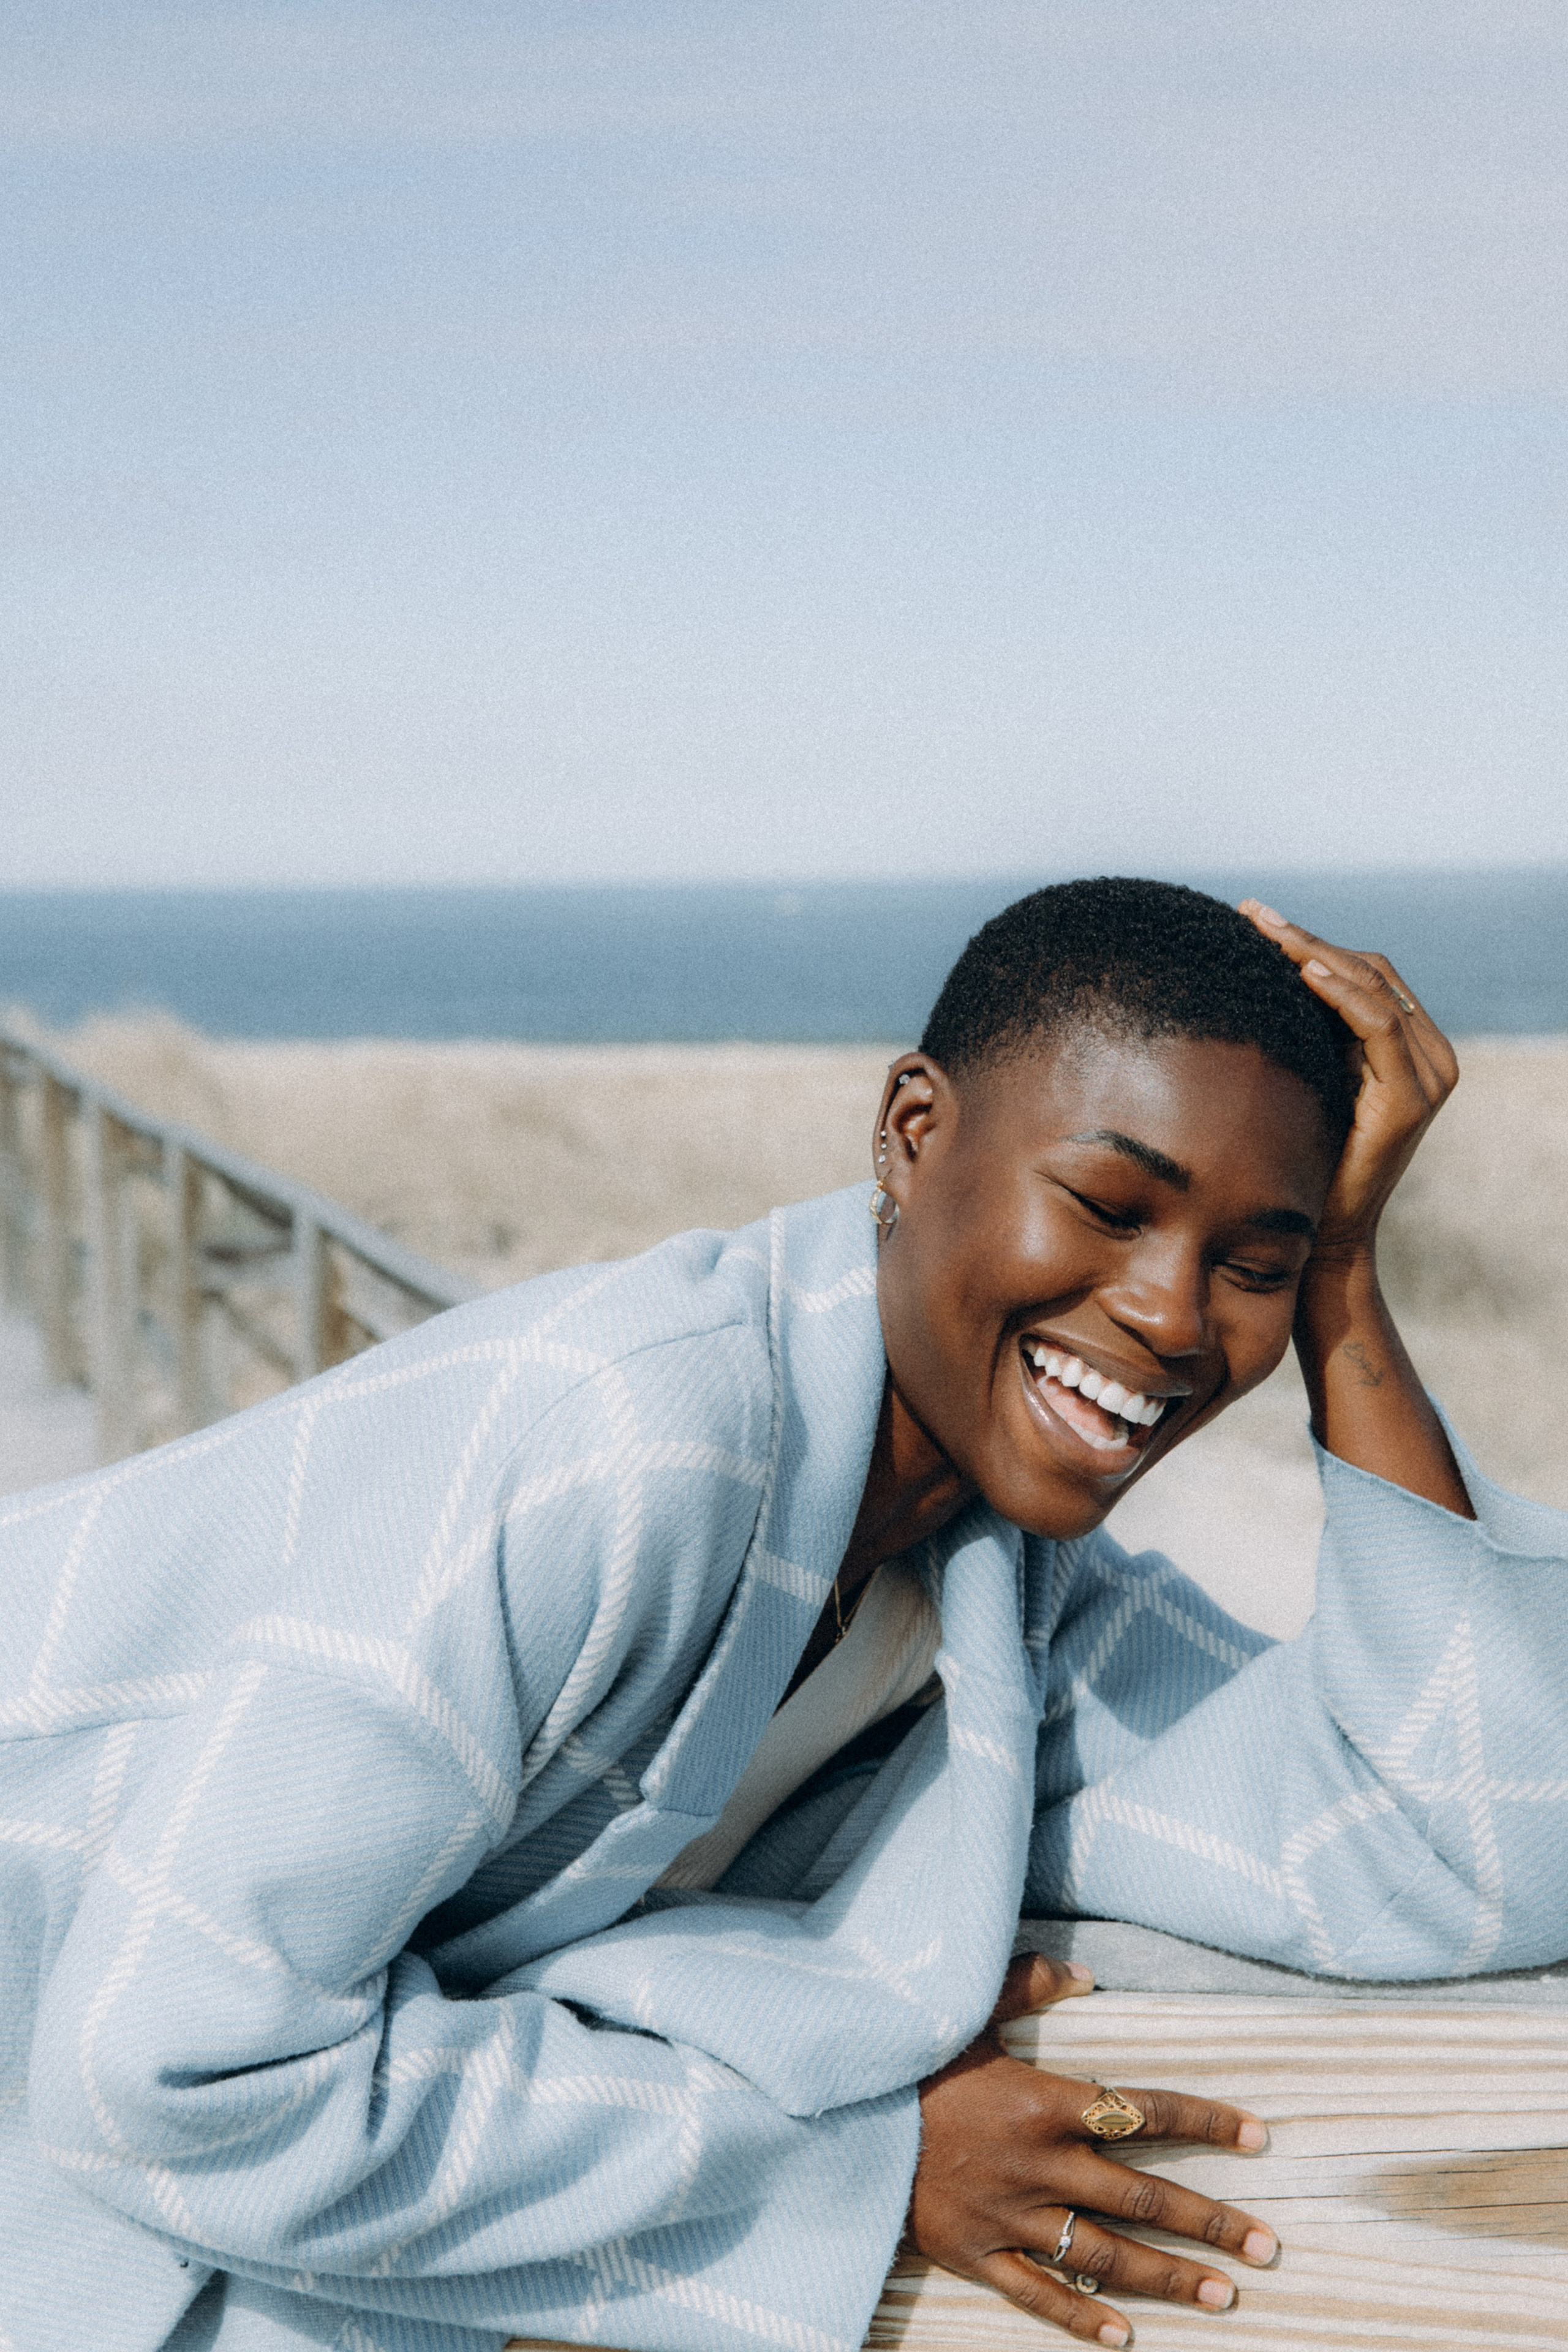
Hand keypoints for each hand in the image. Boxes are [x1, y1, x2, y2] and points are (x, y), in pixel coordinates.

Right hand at [910, 1956, 1277, 2345]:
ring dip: (1169, 2277)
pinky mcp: (978, 2254)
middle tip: (1267, 2246)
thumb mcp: (968, 2011)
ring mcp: (1011, 2216)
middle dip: (1210, 2222)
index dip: (1205, 2120)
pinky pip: (1040, 2294)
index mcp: (1043, 2102)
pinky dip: (1083, 2318)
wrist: (839, 2121)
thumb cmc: (910, 2062)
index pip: (1143, 2111)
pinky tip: (1127, 2338)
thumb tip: (1087, 1971)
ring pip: (1106, 2255)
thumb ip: (1028, 1984)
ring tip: (1224, 2295)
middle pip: (1141, 2196)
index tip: (1258, 2135)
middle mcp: (1039, 2165)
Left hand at [1239, 902, 1458, 1261]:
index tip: (1253, 918)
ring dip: (1315, 953)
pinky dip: (1341, 994)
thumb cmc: (1305, 1157)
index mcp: (1409, 1047)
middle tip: (1249, 913)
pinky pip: (1379, 1026)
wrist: (1325, 1231)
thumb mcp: (1310, 1079)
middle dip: (1306, 938)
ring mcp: (1429, 1074)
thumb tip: (1266, 976)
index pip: (1365, 972)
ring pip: (1375, 987)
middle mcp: (1430, 1055)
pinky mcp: (1414, 1097)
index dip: (1312, 940)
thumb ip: (1312, 1033)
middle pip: (1370, 970)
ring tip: (1265, 930)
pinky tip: (1303, 972)